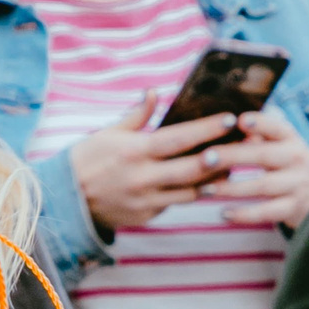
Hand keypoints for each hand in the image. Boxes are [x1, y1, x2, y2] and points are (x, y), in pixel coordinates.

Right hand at [65, 92, 239, 235]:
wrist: (64, 202)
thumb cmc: (86, 160)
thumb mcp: (107, 133)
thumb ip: (136, 116)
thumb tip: (153, 92)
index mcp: (134, 151)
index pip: (178, 138)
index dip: (206, 129)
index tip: (230, 119)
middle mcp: (143, 178)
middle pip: (193, 168)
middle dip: (222, 157)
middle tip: (244, 144)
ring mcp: (146, 200)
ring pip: (191, 191)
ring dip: (214, 179)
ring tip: (233, 165)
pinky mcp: (147, 216)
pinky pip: (177, 204)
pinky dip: (193, 193)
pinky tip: (208, 183)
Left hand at [200, 108, 308, 227]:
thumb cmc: (288, 164)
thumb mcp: (281, 146)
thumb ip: (260, 136)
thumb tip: (234, 126)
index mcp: (291, 139)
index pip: (277, 127)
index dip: (260, 123)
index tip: (240, 120)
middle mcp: (297, 159)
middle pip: (264, 156)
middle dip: (233, 156)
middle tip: (206, 158)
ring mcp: (297, 185)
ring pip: (263, 186)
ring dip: (232, 188)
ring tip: (205, 190)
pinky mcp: (294, 208)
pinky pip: (267, 212)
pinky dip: (245, 214)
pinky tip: (224, 213)